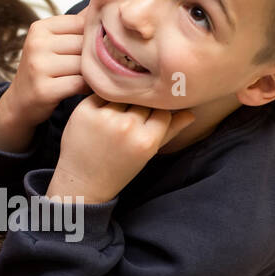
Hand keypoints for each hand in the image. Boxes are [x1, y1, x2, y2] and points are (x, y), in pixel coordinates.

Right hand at [0, 14, 87, 151]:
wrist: (18, 103)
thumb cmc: (42, 70)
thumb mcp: (51, 43)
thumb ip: (75, 25)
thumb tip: (105, 2)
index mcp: (39, 28)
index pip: (82, 23)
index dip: (93, 38)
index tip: (92, 50)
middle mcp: (36, 44)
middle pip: (84, 44)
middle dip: (93, 57)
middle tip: (96, 67)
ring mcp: (38, 67)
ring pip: (84, 64)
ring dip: (92, 73)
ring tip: (90, 78)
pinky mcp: (44, 89)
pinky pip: (80, 83)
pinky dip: (88, 87)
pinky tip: (85, 89)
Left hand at [47, 96, 195, 203]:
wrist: (83, 182)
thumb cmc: (118, 169)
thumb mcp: (148, 153)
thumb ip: (170, 131)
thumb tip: (192, 113)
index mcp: (146, 140)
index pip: (163, 111)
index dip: (157, 112)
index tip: (150, 118)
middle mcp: (127, 127)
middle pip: (143, 100)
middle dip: (139, 106)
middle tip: (130, 116)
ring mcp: (104, 117)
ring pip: (124, 94)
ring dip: (122, 100)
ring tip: (115, 115)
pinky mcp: (84, 110)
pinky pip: (101, 93)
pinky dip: (103, 99)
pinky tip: (100, 112)